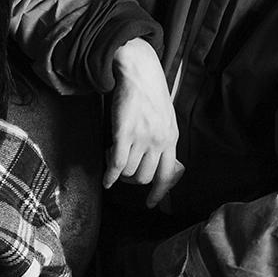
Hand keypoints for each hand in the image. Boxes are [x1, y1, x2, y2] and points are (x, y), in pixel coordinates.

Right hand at [107, 37, 182, 206]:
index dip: (158, 193)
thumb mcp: (165, 119)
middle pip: (145, 177)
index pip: (167, 175)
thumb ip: (162, 140)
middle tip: (123, 171)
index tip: (151, 203)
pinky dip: (110, 176)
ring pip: (130, 172)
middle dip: (132, 180)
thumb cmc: (149, 94)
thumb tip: (154, 160)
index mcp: (171, 139)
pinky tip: (105, 180)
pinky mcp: (124, 134)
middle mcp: (159, 142)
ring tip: (113, 160)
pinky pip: (117, 165)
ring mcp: (142, 138)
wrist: (138, 72)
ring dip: (120, 173)